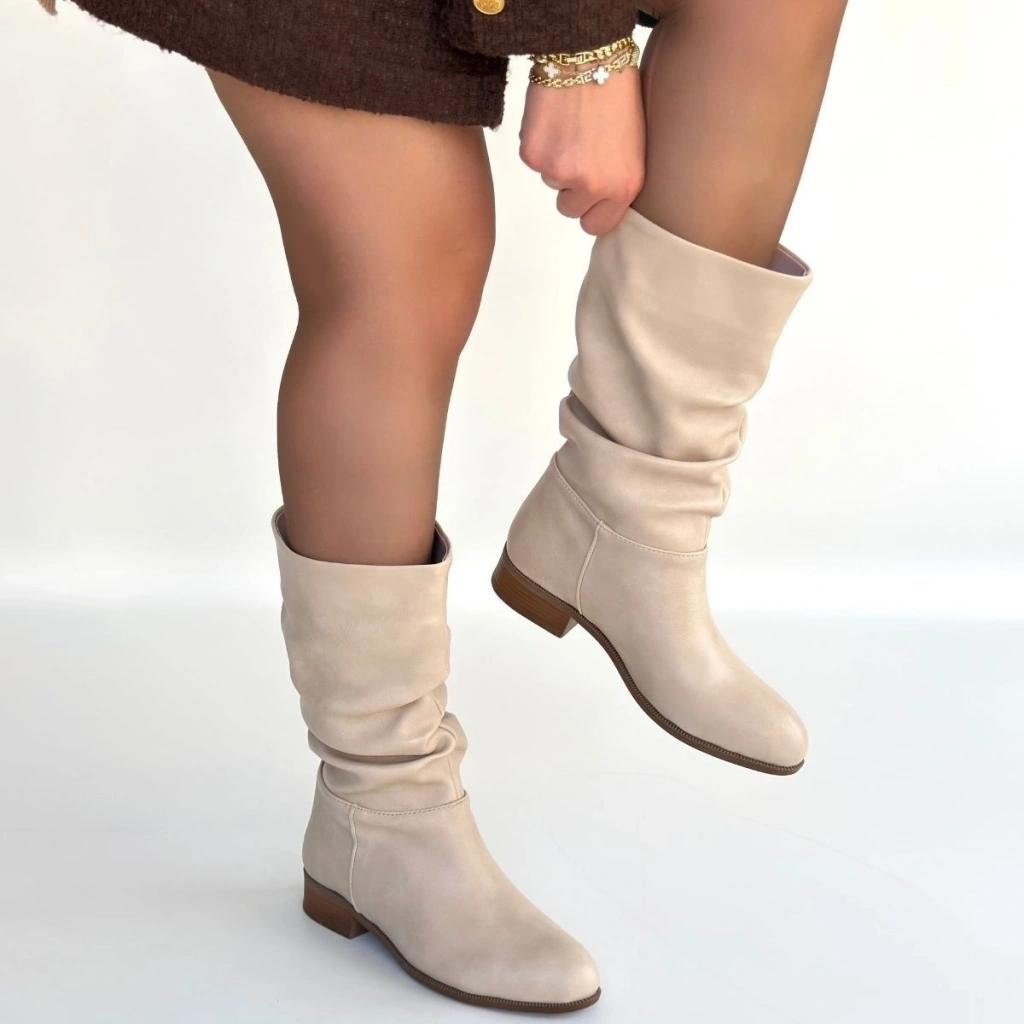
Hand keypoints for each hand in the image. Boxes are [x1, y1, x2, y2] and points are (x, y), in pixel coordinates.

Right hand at [519, 67, 645, 235]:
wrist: (589, 56)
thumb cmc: (617, 96)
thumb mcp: (634, 149)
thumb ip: (618, 184)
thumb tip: (598, 208)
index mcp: (624, 187)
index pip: (596, 226)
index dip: (590, 210)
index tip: (589, 196)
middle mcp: (593, 186)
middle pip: (569, 209)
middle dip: (571, 188)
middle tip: (580, 151)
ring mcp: (561, 173)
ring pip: (551, 183)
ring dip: (557, 162)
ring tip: (572, 128)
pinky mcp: (534, 157)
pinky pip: (534, 162)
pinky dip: (540, 144)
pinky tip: (556, 120)